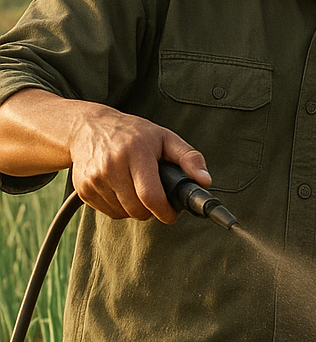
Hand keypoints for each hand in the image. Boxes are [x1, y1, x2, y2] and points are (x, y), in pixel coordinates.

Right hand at [67, 103, 209, 222]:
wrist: (88, 127)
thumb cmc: (133, 133)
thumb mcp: (165, 138)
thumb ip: (189, 158)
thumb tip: (205, 180)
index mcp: (136, 152)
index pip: (150, 195)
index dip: (164, 211)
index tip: (171, 214)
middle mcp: (111, 165)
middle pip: (137, 209)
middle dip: (151, 211)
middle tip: (156, 199)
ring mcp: (94, 178)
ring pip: (123, 213)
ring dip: (135, 209)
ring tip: (138, 190)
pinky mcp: (83, 188)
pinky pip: (108, 212)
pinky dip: (119, 208)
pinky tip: (122, 190)